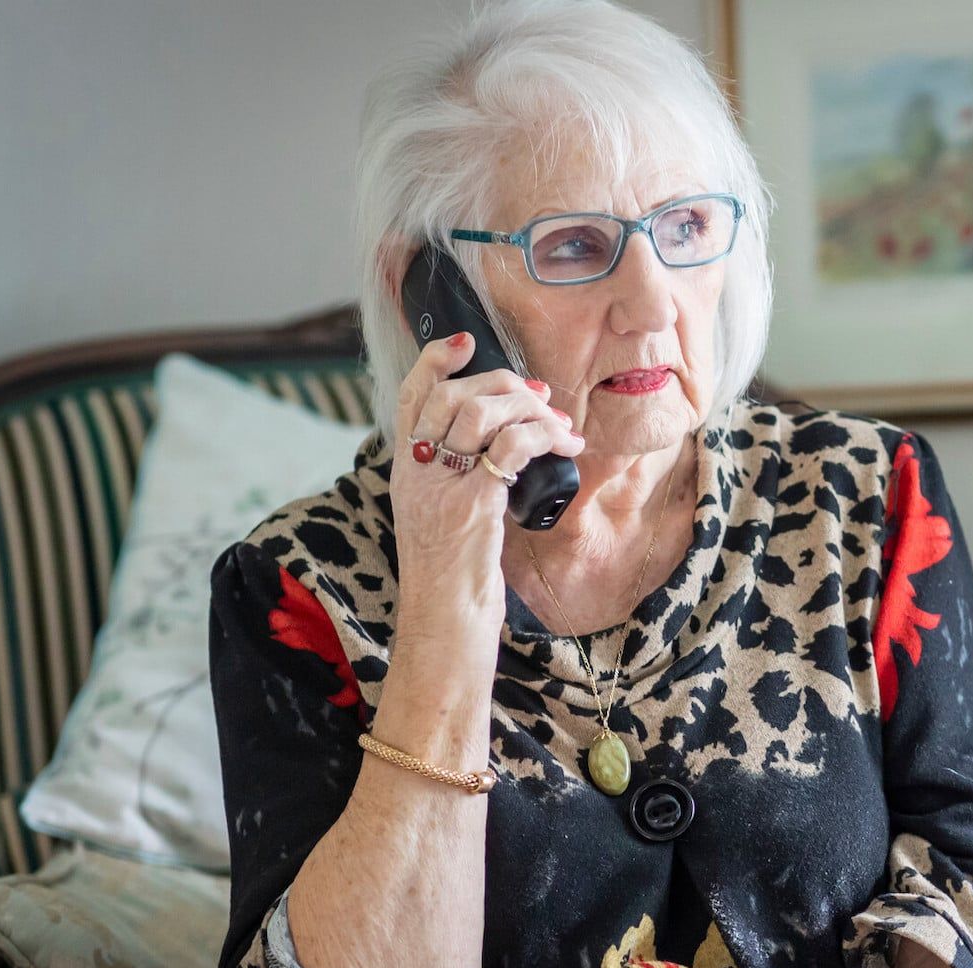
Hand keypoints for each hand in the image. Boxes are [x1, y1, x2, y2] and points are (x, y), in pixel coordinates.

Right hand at [390, 332, 586, 624]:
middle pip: (453, 395)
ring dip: (529, 409)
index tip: (466, 342)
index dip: (436, 360)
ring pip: (481, 413)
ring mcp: (442, 487)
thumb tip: (503, 447)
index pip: (411, 397)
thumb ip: (460, 479)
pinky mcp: (474, 505)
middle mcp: (417, 473)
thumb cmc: (455, 575)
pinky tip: (566, 446)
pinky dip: (544, 436)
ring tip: (560, 426)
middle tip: (542, 399)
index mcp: (406, 471)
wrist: (446, 620)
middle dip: (505, 385)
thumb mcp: (447, 517)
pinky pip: (510, 448)